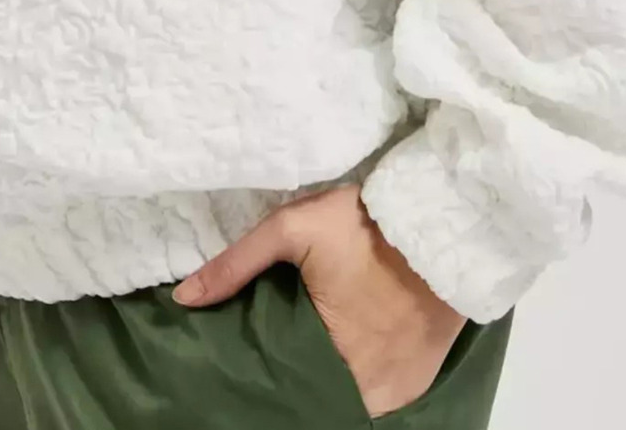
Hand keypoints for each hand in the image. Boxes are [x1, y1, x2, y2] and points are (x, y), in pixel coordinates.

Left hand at [171, 179, 466, 416]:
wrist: (442, 223)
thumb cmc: (364, 225)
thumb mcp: (292, 227)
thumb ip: (236, 264)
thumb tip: (183, 298)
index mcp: (328, 357)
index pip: (285, 387)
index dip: (269, 378)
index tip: (253, 366)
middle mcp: (365, 388)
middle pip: (318, 397)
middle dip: (299, 383)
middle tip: (282, 358)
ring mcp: (397, 392)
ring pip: (349, 402)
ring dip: (331, 385)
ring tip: (310, 360)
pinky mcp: (420, 384)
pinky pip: (382, 400)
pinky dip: (363, 386)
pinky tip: (348, 363)